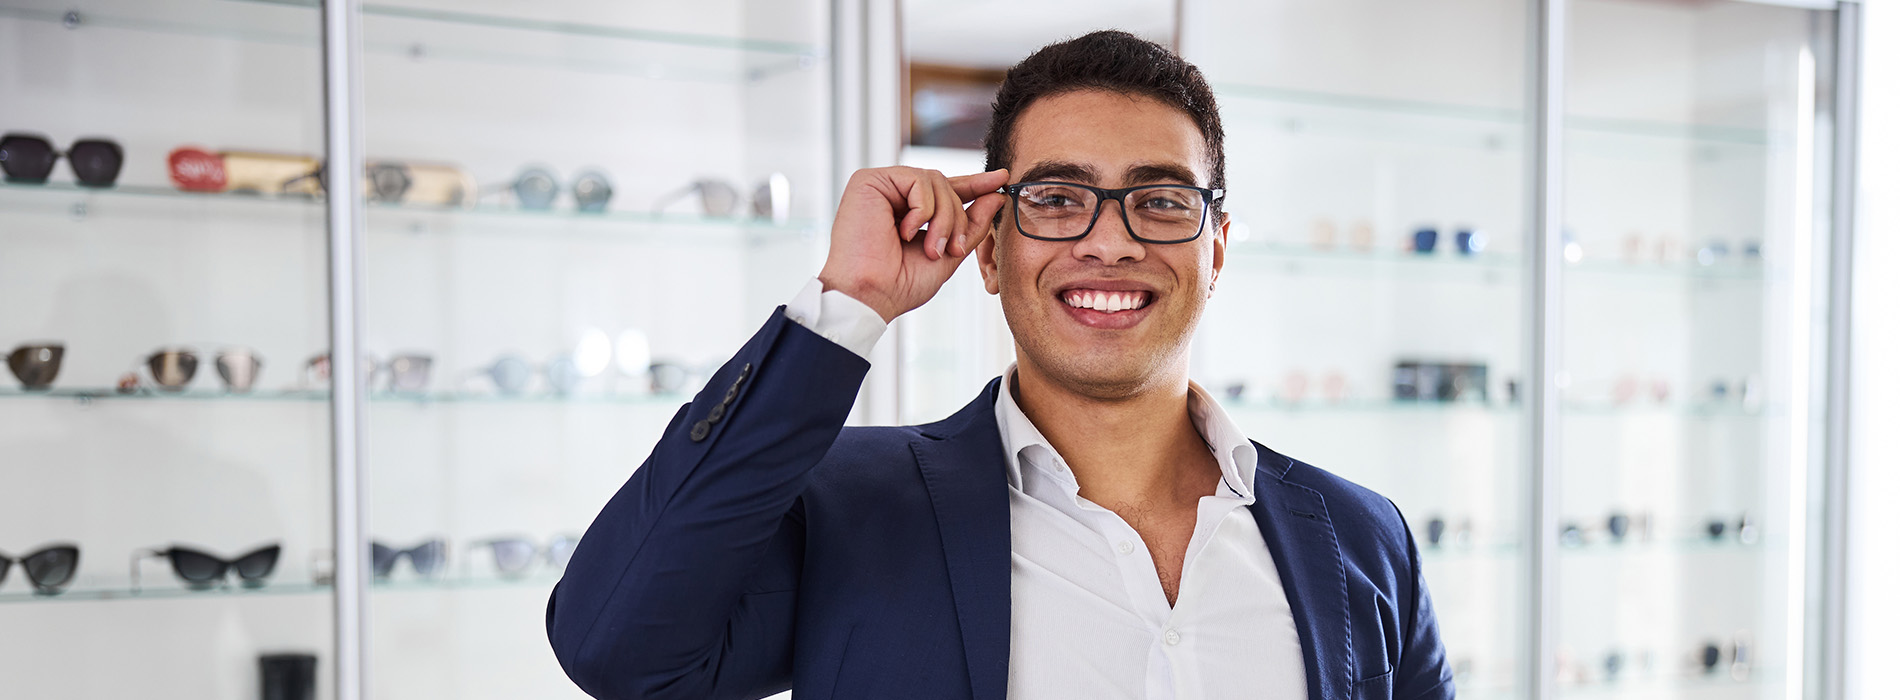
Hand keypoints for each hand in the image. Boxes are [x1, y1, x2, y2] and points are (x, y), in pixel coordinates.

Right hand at [818, 167, 1010, 322]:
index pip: (946, 190)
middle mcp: (893, 195)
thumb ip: (972, 224)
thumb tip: (996, 195)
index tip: (1002, 179)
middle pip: (946, 185)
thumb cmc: (900, 284)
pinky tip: (906, 233)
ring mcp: (881, 186)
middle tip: (952, 250)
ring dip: (944, 218)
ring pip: (935, 180)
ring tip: (931, 248)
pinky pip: (917, 180)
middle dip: (958, 218)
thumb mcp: (949, 254)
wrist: (870, 296)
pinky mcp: (868, 181)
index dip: (975, 185)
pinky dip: (923, 209)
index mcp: (908, 210)